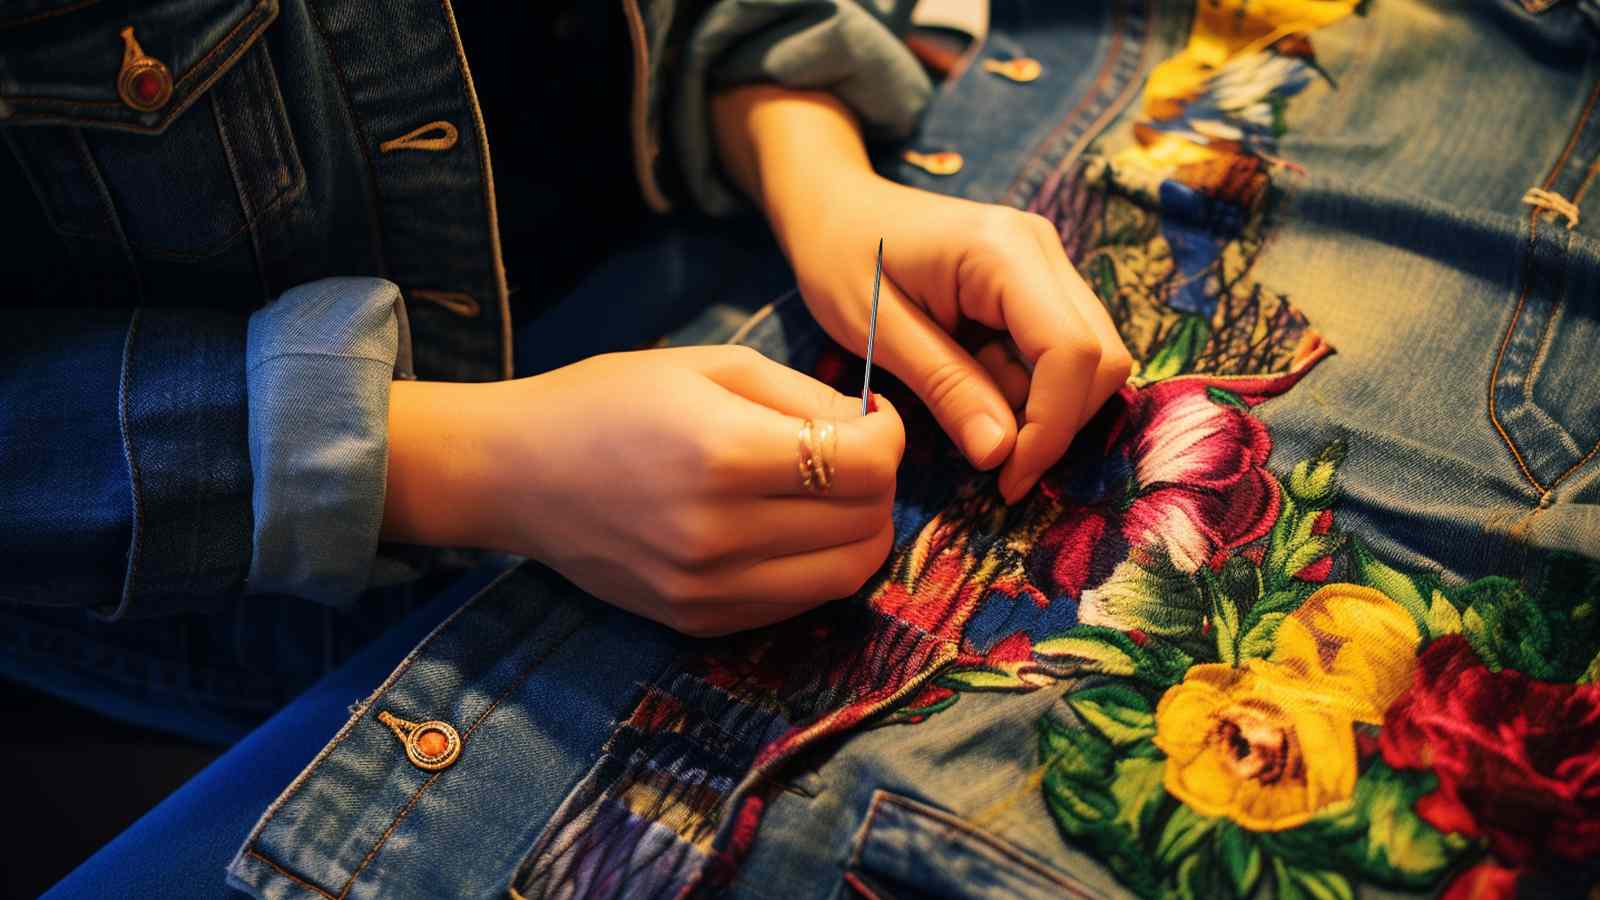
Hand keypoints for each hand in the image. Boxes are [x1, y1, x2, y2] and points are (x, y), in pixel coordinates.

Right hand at [382, 346, 904, 635]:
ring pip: (845, 575)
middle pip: (866, 524)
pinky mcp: (699, 621)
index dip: (889, 438)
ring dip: (860, 532)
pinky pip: (798, 603)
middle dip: (881, 483)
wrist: (512, 471)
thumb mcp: (710, 365)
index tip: (872, 419)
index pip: (867, 467)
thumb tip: (873, 429)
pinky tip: (788, 529)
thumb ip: (803, 398)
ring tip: (832, 495)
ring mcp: (710, 589)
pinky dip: (816, 566)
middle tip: (855, 454)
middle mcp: (721, 534)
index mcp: (724, 454)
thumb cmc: (609, 399)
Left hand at [712, 87, 1131, 503]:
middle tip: (994, 465)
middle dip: (1055, 424)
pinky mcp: (1038, 285)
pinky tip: (976, 390)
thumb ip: (945, 387)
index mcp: (1002, 250)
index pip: (1071, 351)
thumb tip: (1001, 454)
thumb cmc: (840, 257)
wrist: (834, 207)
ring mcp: (1046, 265)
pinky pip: (1060, 352)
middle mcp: (1042, 250)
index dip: (1051, 426)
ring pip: (1090, 360)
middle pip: (1099, 358)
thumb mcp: (877, 331)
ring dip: (1041, 407)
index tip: (1008, 478)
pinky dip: (1030, 388)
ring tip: (970, 414)